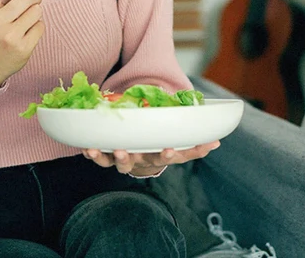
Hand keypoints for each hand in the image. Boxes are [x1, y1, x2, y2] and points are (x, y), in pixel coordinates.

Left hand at [82, 141, 220, 175]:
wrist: (140, 157)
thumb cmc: (159, 144)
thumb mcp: (176, 142)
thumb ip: (193, 141)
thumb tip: (217, 141)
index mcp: (160, 155)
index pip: (170, 157)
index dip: (169, 156)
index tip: (169, 150)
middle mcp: (143, 160)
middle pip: (141, 162)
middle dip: (133, 158)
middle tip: (128, 152)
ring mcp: (126, 161)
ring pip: (119, 163)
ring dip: (114, 158)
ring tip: (111, 150)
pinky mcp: (110, 158)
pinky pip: (101, 158)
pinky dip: (94, 154)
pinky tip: (87, 148)